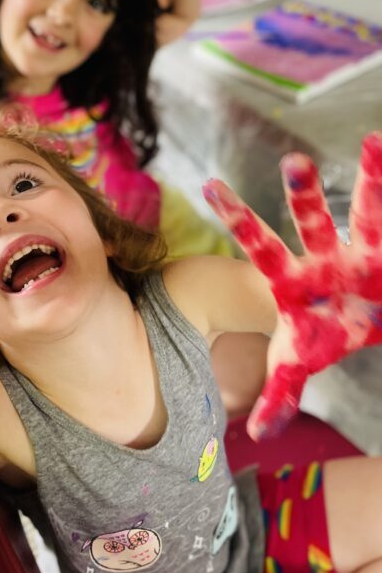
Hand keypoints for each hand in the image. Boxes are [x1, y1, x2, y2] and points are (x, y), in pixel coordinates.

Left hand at [203, 132, 381, 439]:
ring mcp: (362, 254)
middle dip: (303, 194)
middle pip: (310, 221)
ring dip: (372, 181)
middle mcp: (327, 257)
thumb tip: (256, 433)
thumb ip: (277, 394)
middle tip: (293, 160)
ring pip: (366, 213)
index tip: (208, 186)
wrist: (365, 324)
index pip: (258, 244)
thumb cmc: (324, 334)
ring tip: (375, 140)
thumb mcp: (298, 364)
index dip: (236, 218)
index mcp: (295, 278)